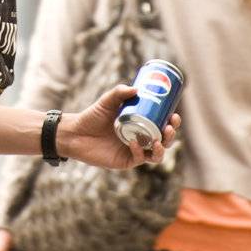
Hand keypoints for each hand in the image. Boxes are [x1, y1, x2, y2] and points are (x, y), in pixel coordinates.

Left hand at [59, 84, 180, 170]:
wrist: (76, 133)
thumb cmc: (93, 116)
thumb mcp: (107, 101)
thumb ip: (119, 92)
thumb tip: (136, 89)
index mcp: (142, 125)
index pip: (162, 125)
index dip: (172, 122)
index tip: (174, 114)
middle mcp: (141, 139)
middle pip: (164, 141)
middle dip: (171, 135)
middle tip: (170, 125)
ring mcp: (134, 151)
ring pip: (156, 154)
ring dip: (161, 148)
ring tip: (158, 139)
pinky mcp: (125, 161)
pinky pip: (138, 159)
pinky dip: (139, 152)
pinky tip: (134, 143)